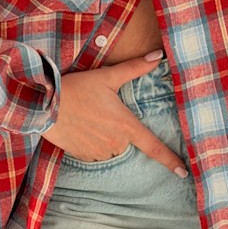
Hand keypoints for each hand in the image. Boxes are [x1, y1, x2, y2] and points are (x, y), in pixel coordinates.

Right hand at [41, 52, 188, 176]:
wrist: (44, 105)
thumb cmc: (77, 88)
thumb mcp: (107, 76)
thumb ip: (135, 68)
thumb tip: (159, 55)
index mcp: (126, 125)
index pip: (154, 147)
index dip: (171, 160)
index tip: (184, 172)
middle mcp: (116, 143)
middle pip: (128, 141)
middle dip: (119, 128)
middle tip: (100, 110)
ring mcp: (99, 152)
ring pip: (111, 147)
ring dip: (105, 136)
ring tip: (89, 117)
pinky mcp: (84, 157)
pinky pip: (95, 153)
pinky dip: (92, 142)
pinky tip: (82, 127)